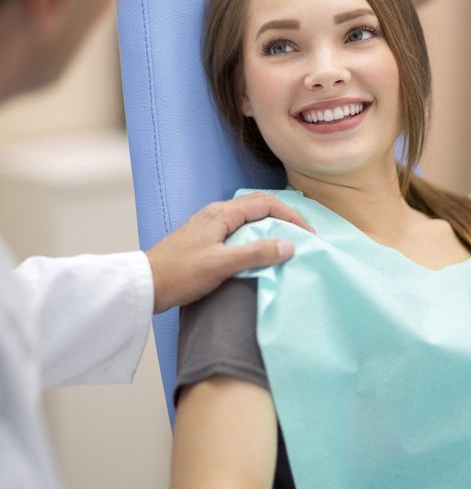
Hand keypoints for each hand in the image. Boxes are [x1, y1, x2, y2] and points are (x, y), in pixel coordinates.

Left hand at [146, 193, 311, 312]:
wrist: (145, 285)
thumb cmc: (180, 274)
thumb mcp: (222, 265)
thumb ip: (256, 254)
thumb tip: (289, 245)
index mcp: (221, 214)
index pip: (266, 204)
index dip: (291, 215)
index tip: (308, 233)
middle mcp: (215, 214)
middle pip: (258, 206)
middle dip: (283, 216)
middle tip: (302, 234)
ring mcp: (208, 226)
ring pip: (247, 217)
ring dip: (269, 225)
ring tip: (285, 241)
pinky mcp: (204, 239)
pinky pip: (238, 229)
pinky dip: (255, 235)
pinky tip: (258, 250)